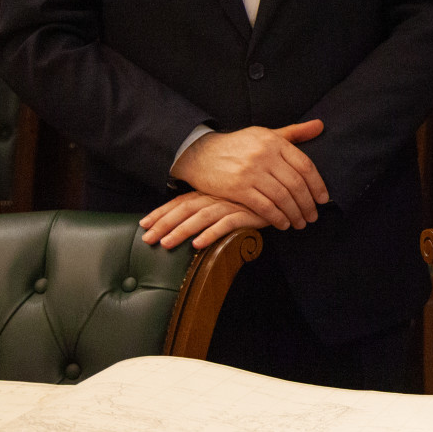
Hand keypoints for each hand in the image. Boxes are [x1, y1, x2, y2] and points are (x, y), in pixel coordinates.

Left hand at [140, 192, 274, 249]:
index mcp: (211, 190)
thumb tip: (192, 217)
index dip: (162, 212)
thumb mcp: (232, 196)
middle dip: (164, 224)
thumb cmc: (257, 192)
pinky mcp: (249, 212)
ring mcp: (233, 202)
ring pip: (201, 216)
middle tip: (147, 240)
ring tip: (166, 244)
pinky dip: (211, 234)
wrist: (288, 187)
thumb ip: (214, 203)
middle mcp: (218, 195)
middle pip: (185, 209)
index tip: (144, 224)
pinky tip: (198, 244)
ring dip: (182, 230)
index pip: (181, 201)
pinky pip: (227, 224)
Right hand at [170, 120, 327, 230]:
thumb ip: (294, 132)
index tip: (323, 199)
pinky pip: (264, 206)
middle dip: (308, 204)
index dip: (318, 185)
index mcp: (274, 141)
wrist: (199, 153)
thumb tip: (320, 125)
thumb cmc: (238, 145)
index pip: (305, 165)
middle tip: (313, 216)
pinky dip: (277, 218)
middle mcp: (264, 155)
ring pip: (282, 197)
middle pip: (296, 184)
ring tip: (300, 223)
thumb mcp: (266, 133)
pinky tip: (282, 224)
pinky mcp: (237, 187)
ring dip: (295, 213)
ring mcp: (250, 171)